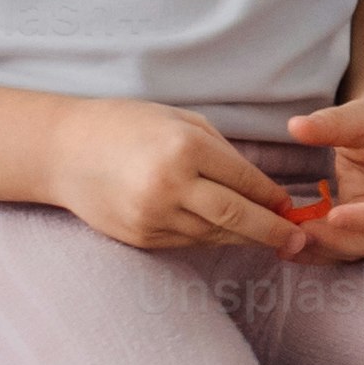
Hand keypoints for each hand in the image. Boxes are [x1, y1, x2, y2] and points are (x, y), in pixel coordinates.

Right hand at [48, 102, 323, 258]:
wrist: (63, 151)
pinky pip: (188, 242)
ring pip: (214, 235)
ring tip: (268, 237)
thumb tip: (262, 189)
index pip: (245, 180)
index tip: (293, 206)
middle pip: (237, 218)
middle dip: (274, 231)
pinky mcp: (140, 238)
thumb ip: (221, 153)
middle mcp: (171, 185)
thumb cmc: (127, 126)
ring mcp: (153, 216)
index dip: (273, 197)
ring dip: (244, 238)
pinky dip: (210, 238)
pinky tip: (223, 233)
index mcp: (185, 148)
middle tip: (300, 239)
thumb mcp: (180, 121)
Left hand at [287, 92, 363, 257]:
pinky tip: (292, 247)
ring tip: (288, 241)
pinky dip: (323, 251)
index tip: (332, 217)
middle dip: (339, 239)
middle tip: (298, 232)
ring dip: (326, 249)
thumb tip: (295, 127)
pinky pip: (351, 249)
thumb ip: (330, 123)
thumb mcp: (360, 115)